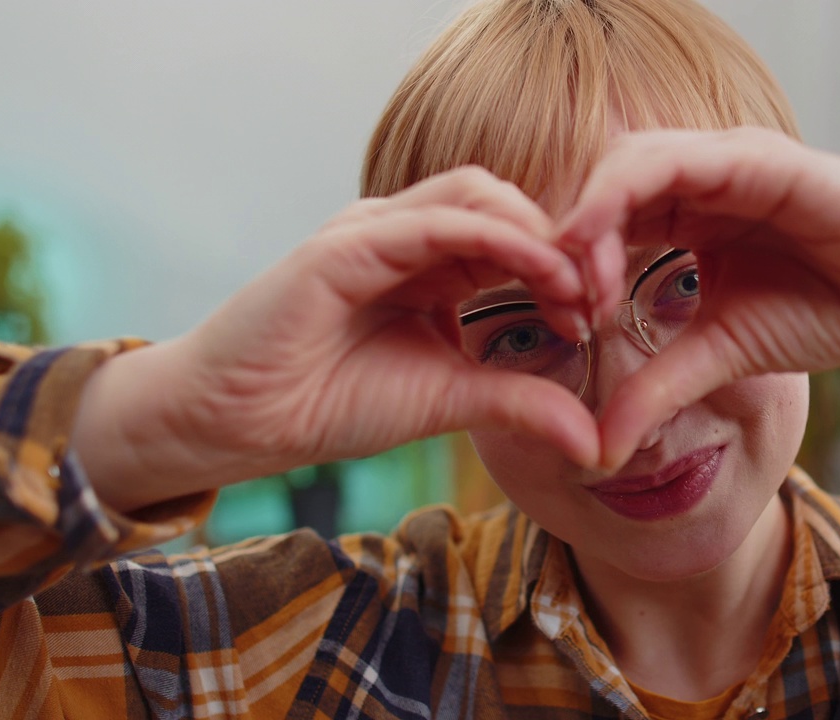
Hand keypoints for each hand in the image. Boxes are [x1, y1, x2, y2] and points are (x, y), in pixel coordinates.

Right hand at [75, 167, 597, 510]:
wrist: (240, 422)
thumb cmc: (332, 403)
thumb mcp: (448, 401)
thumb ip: (519, 403)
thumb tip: (594, 442)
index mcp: (431, 263)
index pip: (513, 234)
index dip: (563, 264)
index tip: (600, 316)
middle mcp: (405, 235)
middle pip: (503, 202)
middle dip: (561, 243)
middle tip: (599, 298)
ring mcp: (374, 232)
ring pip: (476, 196)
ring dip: (537, 235)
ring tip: (575, 288)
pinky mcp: (346, 244)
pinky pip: (435, 222)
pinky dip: (497, 240)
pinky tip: (540, 275)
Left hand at [560, 128, 839, 469]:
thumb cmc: (832, 310)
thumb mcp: (724, 355)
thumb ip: (658, 387)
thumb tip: (598, 450)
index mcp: (689, 212)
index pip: (603, 220)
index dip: (568, 266)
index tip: (558, 324)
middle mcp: (703, 176)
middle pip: (603, 186)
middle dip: (567, 243)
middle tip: (556, 305)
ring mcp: (731, 159)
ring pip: (628, 161)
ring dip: (589, 219)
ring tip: (581, 287)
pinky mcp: (762, 157)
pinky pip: (677, 159)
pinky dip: (627, 196)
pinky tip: (608, 252)